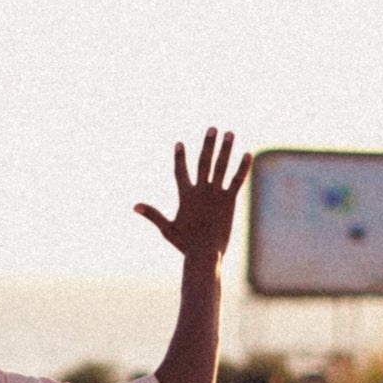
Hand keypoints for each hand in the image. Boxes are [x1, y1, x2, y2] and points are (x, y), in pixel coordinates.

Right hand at [134, 129, 251, 258]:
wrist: (204, 253)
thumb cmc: (185, 244)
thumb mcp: (166, 229)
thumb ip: (152, 214)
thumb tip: (134, 206)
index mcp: (185, 196)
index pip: (180, 171)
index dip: (179, 157)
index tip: (179, 143)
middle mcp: (200, 190)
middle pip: (203, 161)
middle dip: (207, 143)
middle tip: (212, 128)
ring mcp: (215, 194)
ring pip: (221, 166)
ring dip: (225, 148)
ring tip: (229, 133)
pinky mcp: (229, 201)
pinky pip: (236, 180)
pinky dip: (242, 167)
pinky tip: (247, 154)